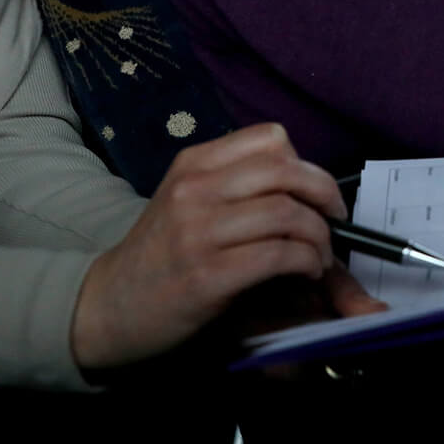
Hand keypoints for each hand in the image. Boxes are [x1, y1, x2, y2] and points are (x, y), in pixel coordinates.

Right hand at [70, 123, 376, 371]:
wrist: (109, 305)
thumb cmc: (162, 254)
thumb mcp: (191, 204)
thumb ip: (242, 189)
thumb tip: (317, 192)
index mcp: (195, 164)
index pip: (271, 138)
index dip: (306, 165)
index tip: (317, 193)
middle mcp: (195, 189)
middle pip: (287, 172)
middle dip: (325, 197)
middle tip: (334, 223)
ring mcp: (198, 231)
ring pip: (287, 213)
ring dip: (319, 237)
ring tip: (319, 257)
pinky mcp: (207, 276)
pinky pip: (277, 255)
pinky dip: (306, 263)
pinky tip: (306, 273)